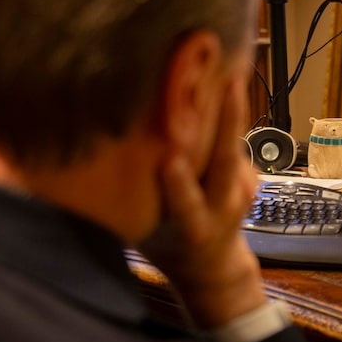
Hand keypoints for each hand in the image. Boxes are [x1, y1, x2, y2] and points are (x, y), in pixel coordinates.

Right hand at [138, 80, 265, 327]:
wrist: (212, 268)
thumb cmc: (167, 246)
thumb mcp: (145, 233)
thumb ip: (135, 203)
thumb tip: (90, 165)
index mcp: (192, 228)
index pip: (187, 206)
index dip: (180, 186)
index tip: (170, 161)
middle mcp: (220, 209)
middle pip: (226, 164)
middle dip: (227, 124)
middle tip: (228, 86)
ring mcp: (240, 193)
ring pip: (236, 150)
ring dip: (234, 112)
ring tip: (230, 73)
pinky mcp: (250, 180)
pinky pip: (238, 148)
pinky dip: (228, 120)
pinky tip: (223, 86)